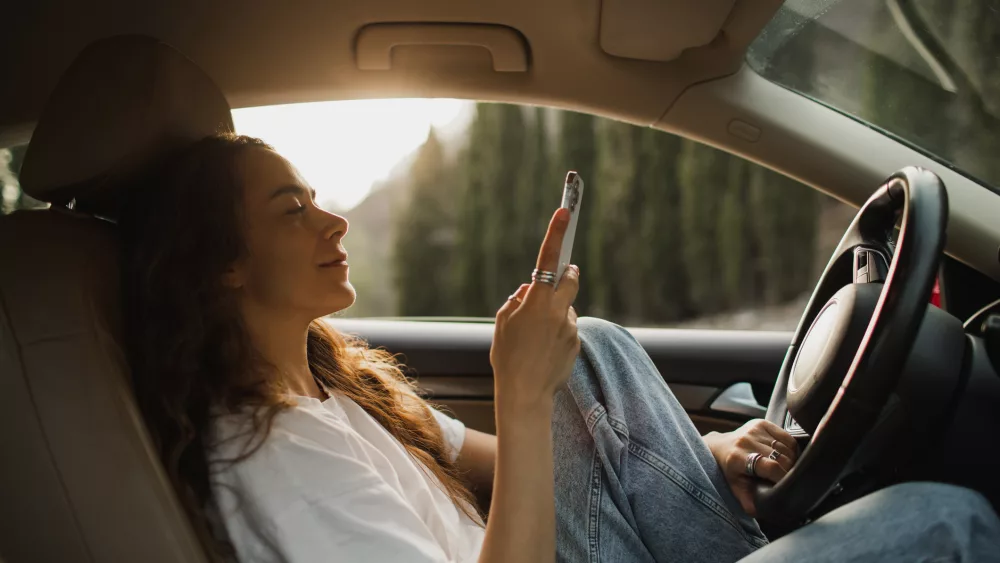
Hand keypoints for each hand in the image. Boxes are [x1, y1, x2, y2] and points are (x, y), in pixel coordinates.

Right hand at [490, 208, 580, 412]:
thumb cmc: (507, 357)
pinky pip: (567, 329)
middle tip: (556, 279)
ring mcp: (571, 328)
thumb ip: (517, 301)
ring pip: (566, 309)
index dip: (556, 233)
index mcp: (537, 302)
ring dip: (555, 314)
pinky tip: (543, 352)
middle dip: (566, 274)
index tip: (565, 211)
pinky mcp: (576, 343)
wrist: (525, 394)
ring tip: (535, 339)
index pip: (549, 260)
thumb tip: (530, 291)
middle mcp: (559, 311)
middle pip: (571, 279)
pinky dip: (558, 334)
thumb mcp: (503, 323)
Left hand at [702, 419, 799, 516]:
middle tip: (785, 478)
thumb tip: (758, 512)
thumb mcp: (735, 486)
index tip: (786, 485)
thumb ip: (746, 499)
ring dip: (791, 460)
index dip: (784, 478)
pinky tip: (784, 455)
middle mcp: (746, 441)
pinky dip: (790, 448)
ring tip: (784, 467)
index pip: (772, 467)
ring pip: (787, 448)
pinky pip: (786, 437)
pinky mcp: (761, 423)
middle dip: (788, 470)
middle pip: (783, 458)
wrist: (719, 447)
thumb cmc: (728, 469)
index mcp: (738, 457)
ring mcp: (754, 430)